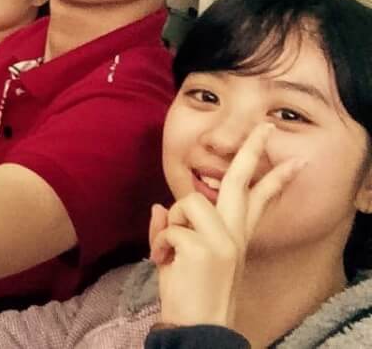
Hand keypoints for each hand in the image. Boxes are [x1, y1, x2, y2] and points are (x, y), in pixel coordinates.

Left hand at [150, 123, 304, 328]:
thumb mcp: (181, 256)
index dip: (275, 180)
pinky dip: (159, 244)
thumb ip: (176, 228)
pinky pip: (170, 226)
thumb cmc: (187, 294)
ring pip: (189, 202)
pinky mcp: (206, 247)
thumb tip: (159, 205)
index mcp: (235, 237)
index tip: (294, 161)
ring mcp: (223, 240)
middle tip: (266, 126)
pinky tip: (165, 263)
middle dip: (252, 150)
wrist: (195, 328)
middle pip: (242, 182)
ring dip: (172, 223)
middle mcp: (234, 236)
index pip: (259, 202)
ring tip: (172, 252)